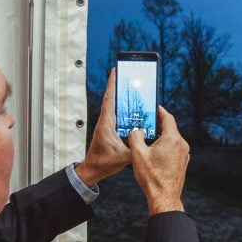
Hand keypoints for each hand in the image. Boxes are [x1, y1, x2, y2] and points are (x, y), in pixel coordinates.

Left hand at [76, 69, 130, 186]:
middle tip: (126, 75)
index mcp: (106, 123)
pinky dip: (123, 109)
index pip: (109, 99)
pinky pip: (117, 116)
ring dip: (121, 97)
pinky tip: (132, 109)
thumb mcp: (124, 156)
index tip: (115, 71)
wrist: (93, 170)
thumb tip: (148, 141)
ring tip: (130, 88)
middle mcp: (105, 121)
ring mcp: (107, 126)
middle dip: (118, 86)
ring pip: (115, 107)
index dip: (112, 84)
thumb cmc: (103, 163)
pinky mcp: (109, 131)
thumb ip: (137, 149)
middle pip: (112, 99)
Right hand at [128, 106, 188, 214]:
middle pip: (170, 128)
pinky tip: (155, 152)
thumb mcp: (137, 154)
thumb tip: (137, 130)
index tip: (154, 107)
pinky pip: (174, 149)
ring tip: (149, 137)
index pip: (167, 118)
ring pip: (172, 139)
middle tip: (147, 122)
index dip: (160, 111)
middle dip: (158, 124)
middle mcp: (182, 144)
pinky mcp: (183, 162)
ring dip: (161, 136)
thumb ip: (135, 136)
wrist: (164, 197)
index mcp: (172, 139)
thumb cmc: (152, 177)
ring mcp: (184, 154)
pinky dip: (165, 146)